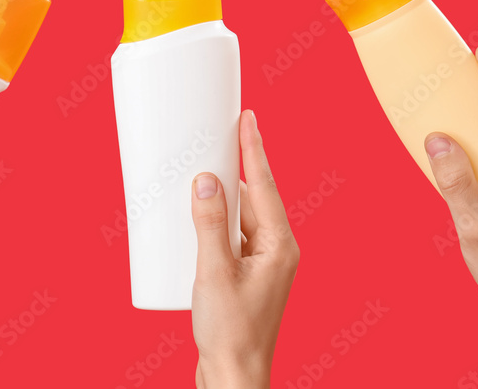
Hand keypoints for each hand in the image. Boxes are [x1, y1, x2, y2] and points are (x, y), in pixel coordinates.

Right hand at [191, 110, 299, 388]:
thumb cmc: (231, 333)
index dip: (254, 148)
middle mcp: (276, 251)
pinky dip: (216, 221)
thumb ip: (209, 223)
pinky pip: (232, 235)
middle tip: (218, 134)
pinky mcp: (246, 276)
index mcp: (279, 245)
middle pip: (254, 197)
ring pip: (241, 216)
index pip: (265, 185)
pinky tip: (198, 217)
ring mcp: (262, 264)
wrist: (233, 378)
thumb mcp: (214, 272)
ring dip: (223, 196)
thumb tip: (206, 179)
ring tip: (201, 170)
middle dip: (236, 167)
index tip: (248, 116)